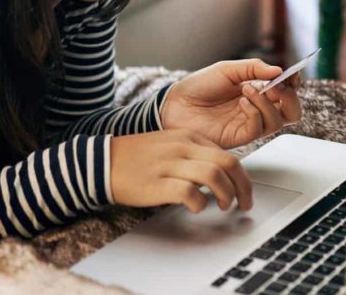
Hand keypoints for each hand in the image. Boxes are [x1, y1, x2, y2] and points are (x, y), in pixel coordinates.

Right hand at [110, 129, 252, 211]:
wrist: (101, 162)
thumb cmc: (136, 157)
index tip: (243, 191)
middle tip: (244, 203)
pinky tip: (196, 208)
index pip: (227, 154)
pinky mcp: (157, 184)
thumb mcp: (168, 145)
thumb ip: (193, 153)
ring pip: (213, 176)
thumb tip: (219, 174)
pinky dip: (199, 203)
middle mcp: (181, 147)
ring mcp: (169, 164)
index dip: (242, 177)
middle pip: (227, 163)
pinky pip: (188, 193)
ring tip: (222, 206)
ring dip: (225, 195)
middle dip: (243, 187)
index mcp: (187, 136)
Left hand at [160, 58, 302, 149]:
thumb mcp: (227, 69)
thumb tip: (279, 70)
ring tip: (248, 89)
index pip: (286, 91)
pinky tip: (242, 102)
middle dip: (290, 98)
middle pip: (291, 111)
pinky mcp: (239, 136)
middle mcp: (257, 108)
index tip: (292, 74)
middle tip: (279, 87)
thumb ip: (253, 68)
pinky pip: (260, 128)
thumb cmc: (198, 86)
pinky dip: (256, 112)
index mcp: (258, 91)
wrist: (175, 103)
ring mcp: (249, 123)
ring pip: (279, 121)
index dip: (293, 83)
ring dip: (268, 103)